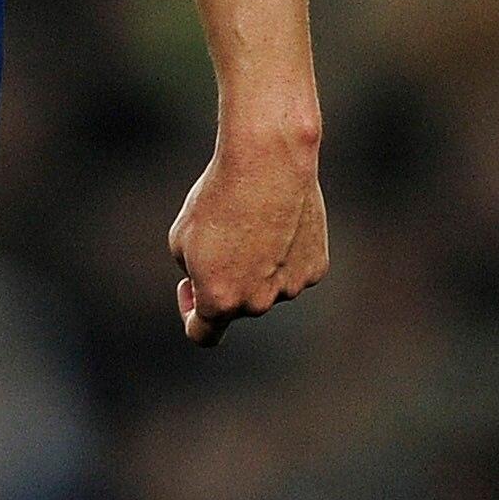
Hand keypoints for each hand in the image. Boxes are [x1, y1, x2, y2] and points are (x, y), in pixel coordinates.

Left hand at [167, 129, 326, 345]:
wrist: (267, 164)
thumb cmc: (217, 197)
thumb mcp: (183, 238)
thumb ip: (196, 274)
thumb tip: (217, 285)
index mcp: (220, 300)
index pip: (203, 335)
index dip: (190, 314)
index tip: (189, 288)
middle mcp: (257, 303)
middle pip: (237, 303)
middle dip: (225, 279)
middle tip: (221, 237)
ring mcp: (290, 288)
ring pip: (266, 285)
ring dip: (256, 264)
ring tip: (252, 220)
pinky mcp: (315, 269)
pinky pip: (292, 269)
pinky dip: (284, 252)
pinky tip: (279, 219)